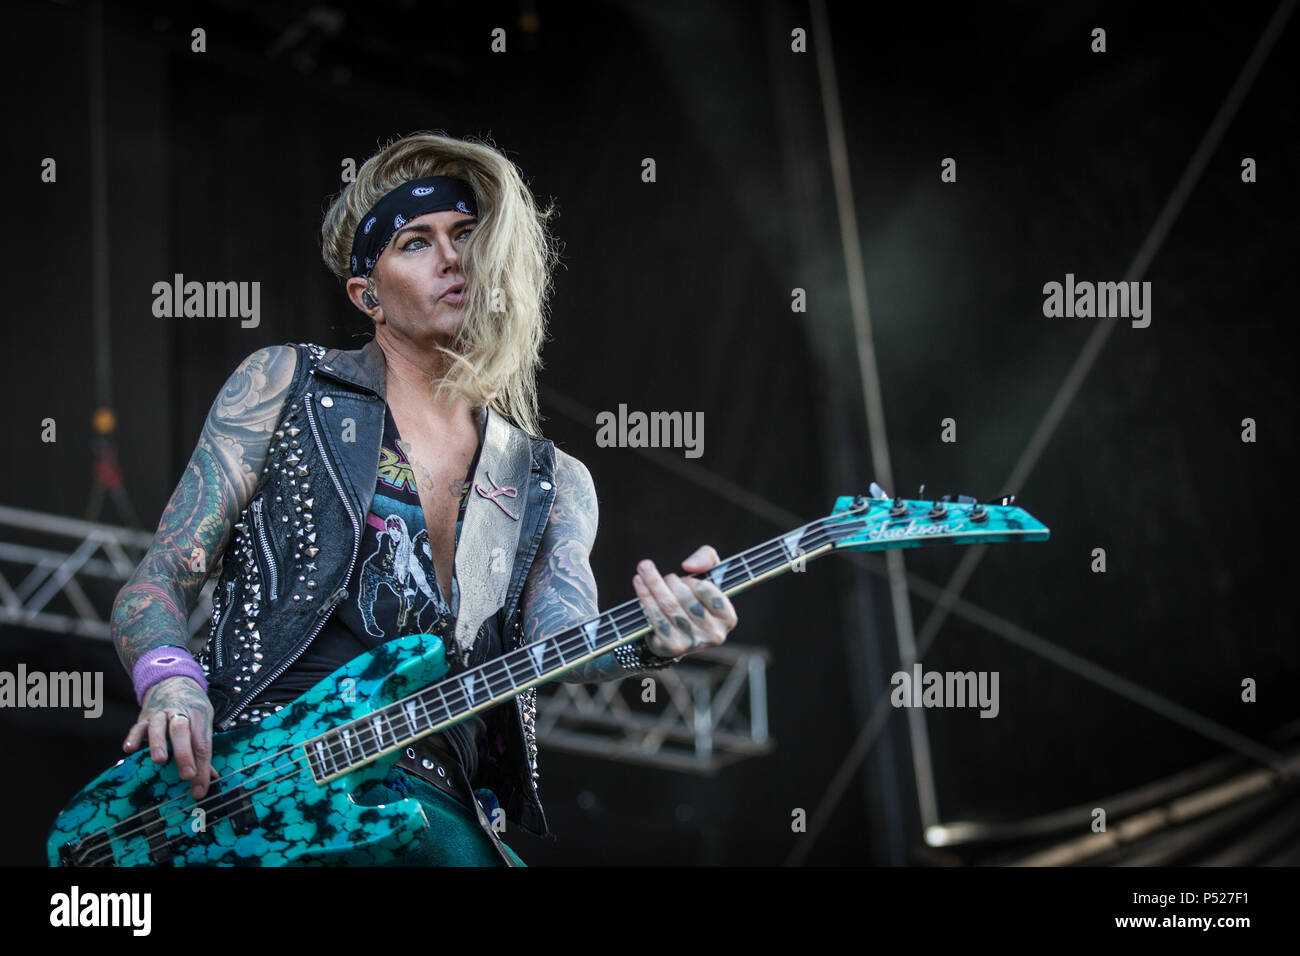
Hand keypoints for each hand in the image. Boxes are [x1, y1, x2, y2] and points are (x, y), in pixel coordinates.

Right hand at [123, 675, 217, 798]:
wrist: (173, 681)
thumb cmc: (192, 708)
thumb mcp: (204, 721)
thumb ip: (203, 749)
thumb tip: (210, 778)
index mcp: (199, 716)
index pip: (203, 743)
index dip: (203, 767)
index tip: (200, 789)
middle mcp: (179, 713)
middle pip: (182, 731)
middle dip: (185, 753)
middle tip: (187, 774)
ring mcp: (160, 714)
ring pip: (158, 726)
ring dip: (159, 743)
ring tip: (159, 760)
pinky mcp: (143, 716)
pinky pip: (137, 726)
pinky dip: (133, 737)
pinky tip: (129, 749)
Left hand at [632, 545, 738, 657]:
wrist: (681, 632)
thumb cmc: (697, 598)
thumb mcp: (709, 573)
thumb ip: (707, 558)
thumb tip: (689, 566)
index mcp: (727, 618)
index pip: (707, 590)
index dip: (692, 581)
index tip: (684, 578)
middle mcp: (713, 633)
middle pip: (685, 598)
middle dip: (669, 580)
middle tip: (658, 571)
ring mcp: (692, 642)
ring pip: (669, 606)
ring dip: (653, 583)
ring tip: (643, 569)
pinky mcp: (671, 646)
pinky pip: (656, 618)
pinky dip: (646, 598)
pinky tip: (639, 583)